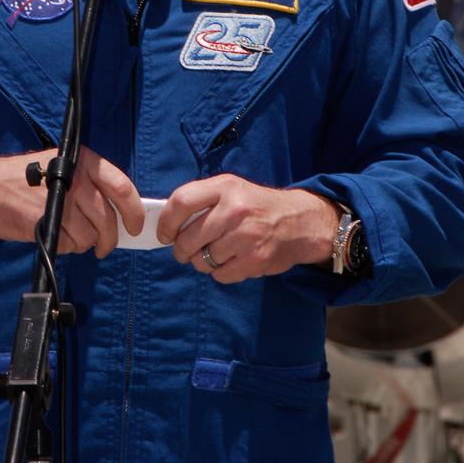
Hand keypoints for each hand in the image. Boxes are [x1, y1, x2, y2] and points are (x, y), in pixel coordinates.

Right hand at [0, 147, 143, 257]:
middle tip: (104, 247)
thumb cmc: (25, 179)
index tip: (135, 227)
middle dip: (109, 239)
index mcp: (83, 161)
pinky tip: (52, 231)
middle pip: (107, 219)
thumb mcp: (61, 167)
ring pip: (90, 236)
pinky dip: (66, 245)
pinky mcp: (47, 223)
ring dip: (82, 242)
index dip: (134, 211)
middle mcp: (76, 179)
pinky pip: (71, 245)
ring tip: (66, 231)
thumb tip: (120, 214)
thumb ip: (90, 185)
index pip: (121, 187)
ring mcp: (61, 202)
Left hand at [156, 175, 339, 283]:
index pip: (181, 202)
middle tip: (184, 251)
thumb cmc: (256, 206)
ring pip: (203, 260)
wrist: (299, 222)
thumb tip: (166, 223)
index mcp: (225, 187)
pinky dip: (221, 272)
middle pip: (188, 238)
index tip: (164, 234)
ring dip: (203, 262)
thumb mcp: (231, 190)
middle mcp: (235, 209)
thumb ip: (201, 201)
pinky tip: (232, 260)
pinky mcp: (254, 260)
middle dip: (181, 250)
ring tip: (216, 253)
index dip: (166, 222)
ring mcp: (246, 236)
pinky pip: (220, 275)